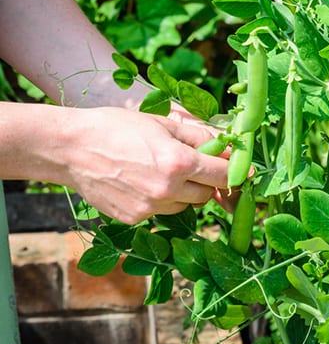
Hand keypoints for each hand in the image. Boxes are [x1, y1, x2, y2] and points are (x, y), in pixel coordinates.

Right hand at [42, 106, 228, 223]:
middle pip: (206, 194)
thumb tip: (229, 146)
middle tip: (194, 165)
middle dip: (206, 181)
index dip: (236, 171)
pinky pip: (161, 213)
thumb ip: (200, 137)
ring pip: (185, 206)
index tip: (244, 170)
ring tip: (160, 171)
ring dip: (183, 193)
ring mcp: (149, 209)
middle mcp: (167, 190)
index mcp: (179, 162)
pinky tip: (142, 183)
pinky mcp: (134, 220)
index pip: (223, 174)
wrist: (70, 148)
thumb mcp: (163, 123)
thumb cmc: (117, 127)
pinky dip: (160, 201)